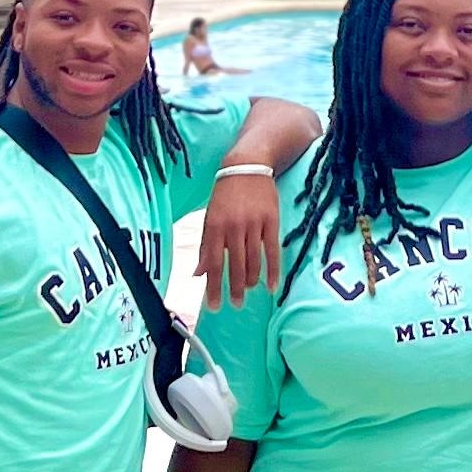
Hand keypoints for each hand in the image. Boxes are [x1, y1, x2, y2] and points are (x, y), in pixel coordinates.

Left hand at [199, 165, 282, 299]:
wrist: (246, 165)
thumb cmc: (225, 195)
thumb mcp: (210, 218)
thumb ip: (205, 246)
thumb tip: (198, 274)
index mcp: (216, 227)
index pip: (214, 263)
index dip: (214, 286)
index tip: (215, 305)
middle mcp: (234, 227)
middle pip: (235, 265)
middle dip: (235, 288)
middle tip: (236, 305)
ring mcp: (254, 224)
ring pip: (254, 260)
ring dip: (252, 280)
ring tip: (249, 292)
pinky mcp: (272, 221)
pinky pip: (273, 250)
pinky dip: (272, 270)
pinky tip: (271, 285)